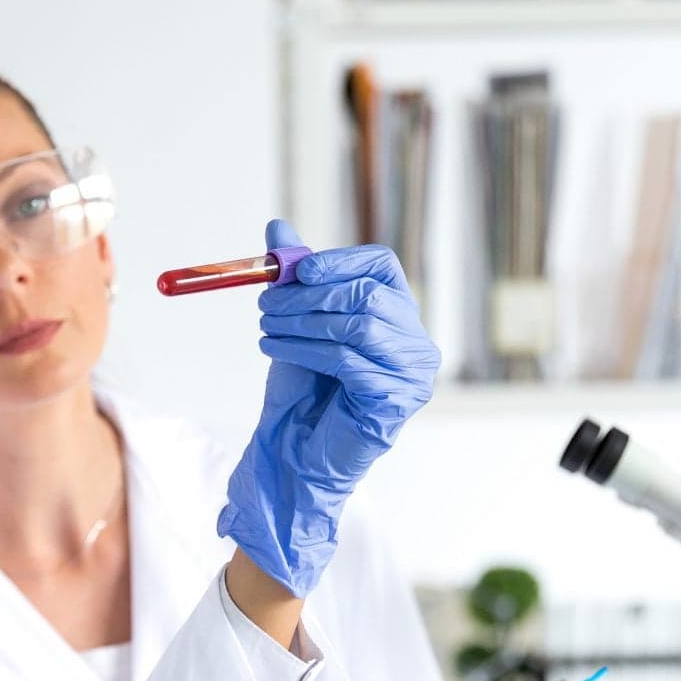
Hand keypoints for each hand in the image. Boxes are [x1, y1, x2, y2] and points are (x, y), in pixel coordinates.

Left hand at [217, 219, 439, 596]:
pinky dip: (305, 349)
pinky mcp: (397, 401)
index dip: (339, 261)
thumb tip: (276, 228)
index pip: (381, 268)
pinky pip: (350, 361)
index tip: (296, 268)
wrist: (295, 453)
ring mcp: (413, 373)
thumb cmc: (302, 390)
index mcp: (397, 315)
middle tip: (265, 303)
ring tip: (266, 328)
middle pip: (370, 294)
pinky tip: (274, 350)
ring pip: (359, 326)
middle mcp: (415, 342)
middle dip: (311, 295)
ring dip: (303, 322)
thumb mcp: (294, 323)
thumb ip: (293, 277)